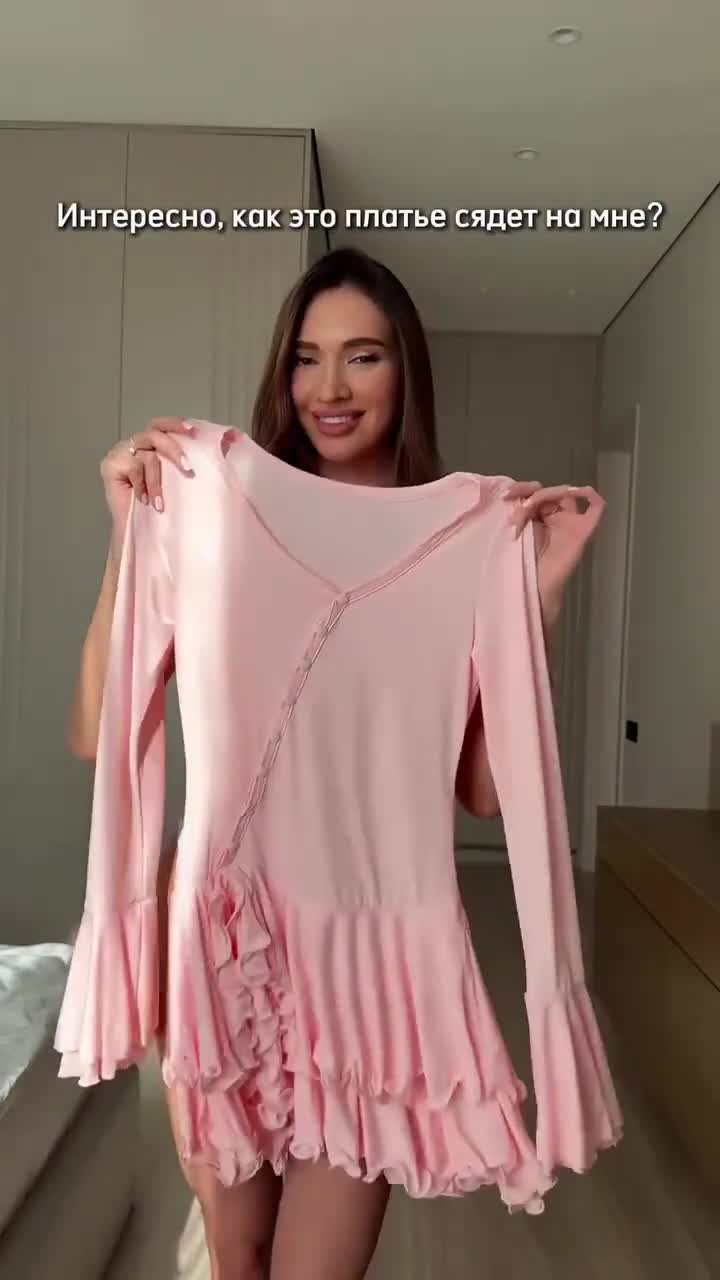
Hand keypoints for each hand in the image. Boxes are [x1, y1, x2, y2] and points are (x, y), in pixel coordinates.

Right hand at [100, 417, 194, 531]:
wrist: (136, 529)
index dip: (175, 424)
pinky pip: (134, 467)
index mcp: (150, 444)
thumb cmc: (156, 507)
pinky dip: (142, 485)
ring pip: (147, 456)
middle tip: (188, 467)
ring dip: (156, 481)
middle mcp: (135, 444)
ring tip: (159, 503)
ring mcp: (121, 452)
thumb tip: (216, 447)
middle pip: (155, 434)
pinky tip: (142, 500)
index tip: (192, 431)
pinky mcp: (110, 464)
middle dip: (173, 449)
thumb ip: (182, 462)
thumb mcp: (174, 480)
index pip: (161, 425)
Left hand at [503, 480, 605, 610]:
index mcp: (542, 517)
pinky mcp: (584, 531)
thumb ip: (518, 510)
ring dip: (542, 498)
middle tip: (513, 510)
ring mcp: (572, 523)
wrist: (532, 586)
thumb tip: (513, 494)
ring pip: (566, 495)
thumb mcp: (515, 529)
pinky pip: (596, 507)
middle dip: (529, 496)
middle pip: (550, 492)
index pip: (536, 492)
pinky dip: (588, 494)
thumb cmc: (522, 563)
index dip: (521, 489)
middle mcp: (558, 517)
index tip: (504, 496)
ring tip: (523, 517)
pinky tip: (577, 491)